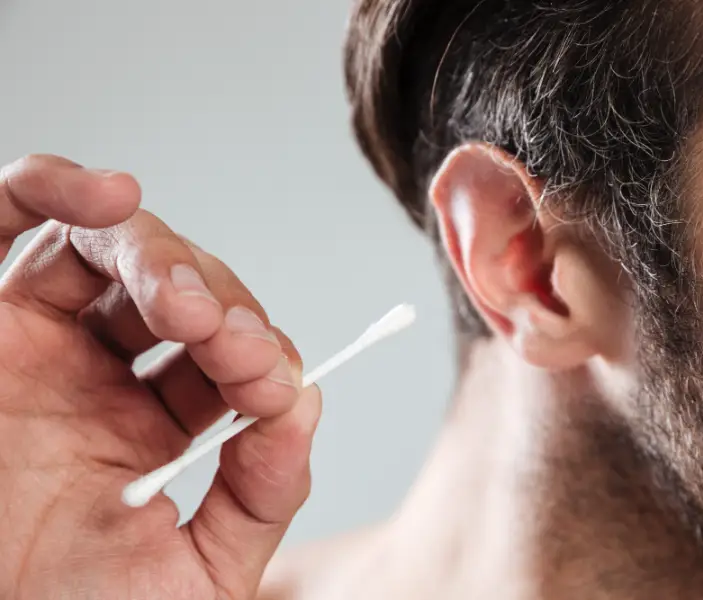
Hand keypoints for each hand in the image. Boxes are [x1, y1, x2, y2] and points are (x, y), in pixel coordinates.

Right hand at [0, 155, 320, 598]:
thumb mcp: (200, 574)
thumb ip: (265, 490)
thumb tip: (307, 400)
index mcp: (162, 429)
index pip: (230, 356)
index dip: (260, 350)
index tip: (272, 375)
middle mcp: (106, 377)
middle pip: (181, 292)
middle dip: (218, 301)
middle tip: (225, 336)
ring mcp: (44, 344)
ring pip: (113, 251)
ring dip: (158, 254)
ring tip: (182, 301)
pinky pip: (13, 223)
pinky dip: (55, 190)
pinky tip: (109, 194)